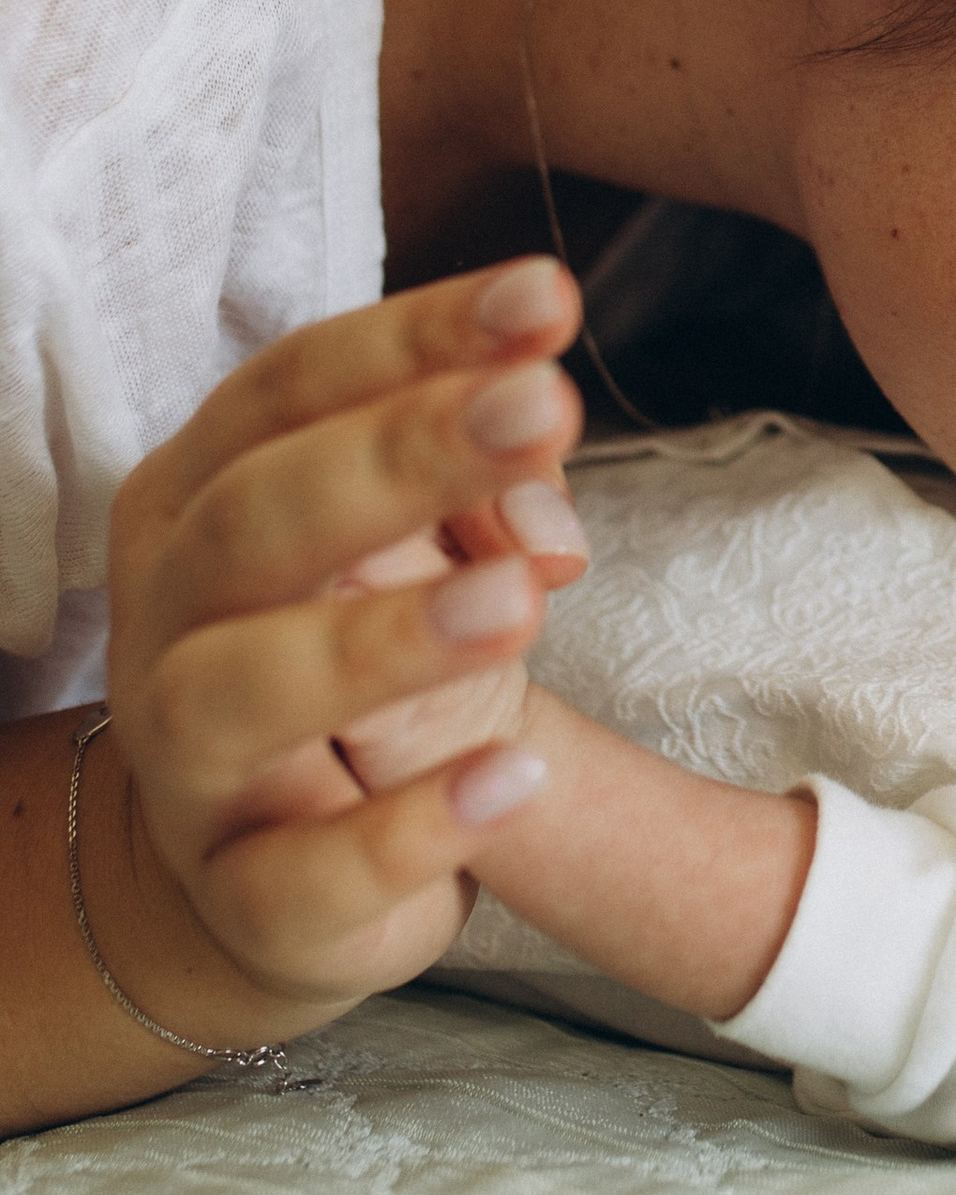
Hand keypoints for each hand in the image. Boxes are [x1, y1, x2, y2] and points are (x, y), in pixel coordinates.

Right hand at [101, 260, 591, 1039]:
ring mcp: (186, 766)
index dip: (416, 338)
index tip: (548, 296)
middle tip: (544, 405)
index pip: (291, 388)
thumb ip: (482, 488)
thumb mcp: (421, 555)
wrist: (276, 881)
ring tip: (522, 601)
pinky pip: (303, 873)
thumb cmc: (355, 660)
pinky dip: (408, 829)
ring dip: (382, 638)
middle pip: (255, 516)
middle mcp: (168, 615)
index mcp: (202, 495)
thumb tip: (541, 461)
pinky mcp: (242, 898)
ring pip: (239, 690)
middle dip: (401, 455)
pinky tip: (514, 776)